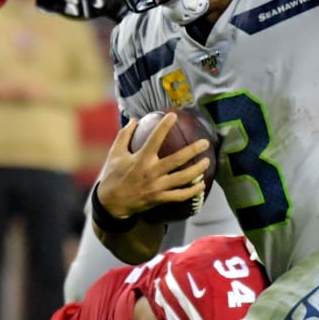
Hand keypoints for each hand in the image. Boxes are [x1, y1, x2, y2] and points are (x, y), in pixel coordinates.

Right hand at [96, 116, 210, 220]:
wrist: (111, 203)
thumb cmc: (113, 175)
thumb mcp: (115, 153)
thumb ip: (125, 135)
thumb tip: (135, 119)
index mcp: (140, 159)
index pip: (155, 139)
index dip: (165, 126)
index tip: (174, 116)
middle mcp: (151, 172)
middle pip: (177, 160)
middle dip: (193, 150)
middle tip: (205, 143)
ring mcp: (157, 187)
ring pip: (182, 178)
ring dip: (197, 170)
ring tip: (207, 161)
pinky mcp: (160, 198)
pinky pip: (180, 195)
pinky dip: (192, 191)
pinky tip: (202, 185)